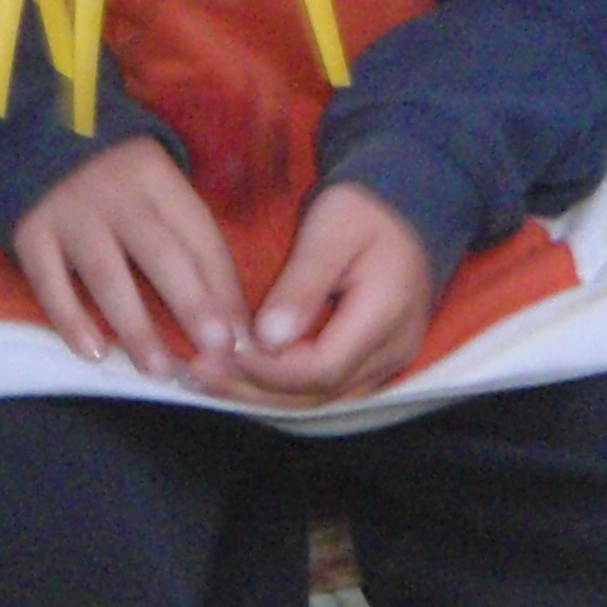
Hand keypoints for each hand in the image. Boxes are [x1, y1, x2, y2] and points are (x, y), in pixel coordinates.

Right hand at [12, 138, 250, 382]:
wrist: (33, 134)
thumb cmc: (115, 175)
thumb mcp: (155, 185)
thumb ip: (185, 234)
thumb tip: (228, 311)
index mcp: (160, 179)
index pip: (200, 237)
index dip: (224, 287)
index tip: (243, 335)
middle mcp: (118, 194)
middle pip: (161, 253)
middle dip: (192, 304)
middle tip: (217, 352)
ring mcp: (71, 214)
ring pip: (108, 274)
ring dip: (136, 326)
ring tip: (159, 369)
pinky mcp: (29, 232)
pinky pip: (50, 281)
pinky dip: (70, 319)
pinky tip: (94, 353)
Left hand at [222, 185, 434, 405]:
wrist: (407, 206)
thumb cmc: (364, 210)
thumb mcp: (331, 229)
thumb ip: (303, 284)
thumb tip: (268, 339)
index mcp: (387, 313)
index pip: (322, 367)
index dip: (267, 370)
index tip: (218, 353)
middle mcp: (393, 349)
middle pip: (319, 393)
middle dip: (254, 388)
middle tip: (199, 371)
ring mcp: (388, 361)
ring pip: (321, 399)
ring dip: (264, 394)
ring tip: (212, 378)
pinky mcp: (375, 362)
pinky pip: (327, 390)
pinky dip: (283, 388)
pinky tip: (245, 376)